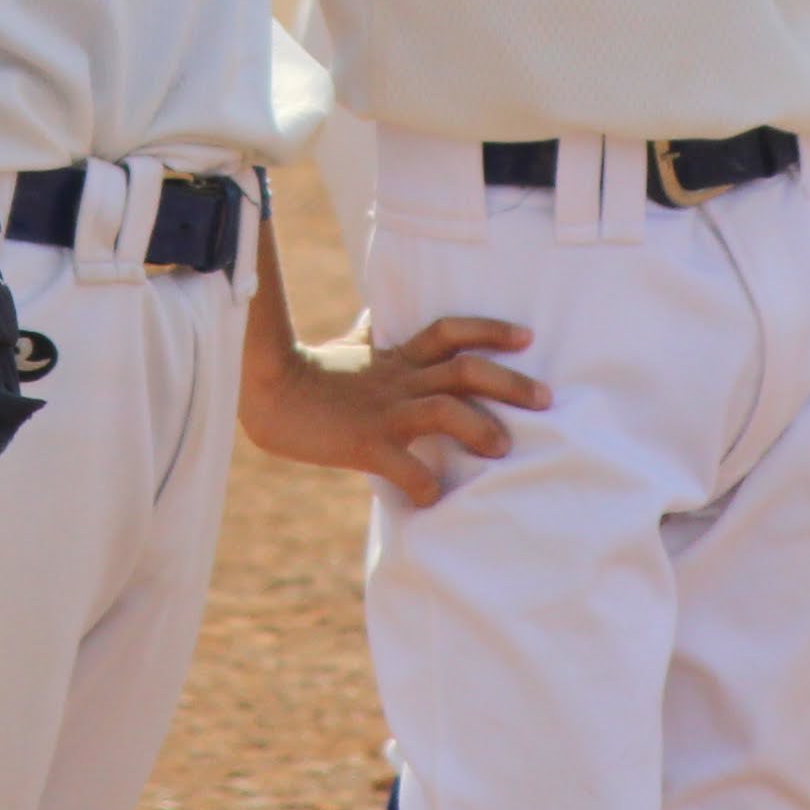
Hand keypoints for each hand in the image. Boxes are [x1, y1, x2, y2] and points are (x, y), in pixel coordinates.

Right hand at [241, 307, 546, 504]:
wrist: (265, 394)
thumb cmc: (309, 375)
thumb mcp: (348, 348)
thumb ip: (372, 334)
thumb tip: (379, 310)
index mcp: (396, 359)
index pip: (449, 332)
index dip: (489, 329)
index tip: (527, 337)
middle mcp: (398, 380)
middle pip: (464, 369)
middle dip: (509, 383)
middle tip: (545, 399)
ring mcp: (383, 411)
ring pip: (444, 408)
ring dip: (480, 427)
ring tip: (503, 447)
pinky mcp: (364, 442)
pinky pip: (404, 466)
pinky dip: (426, 485)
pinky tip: (437, 499)